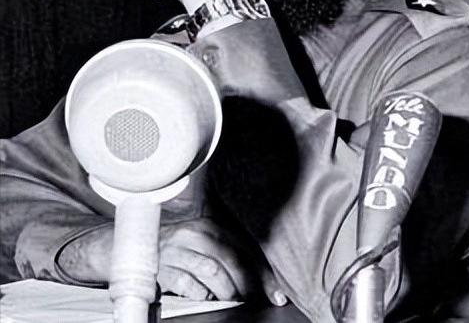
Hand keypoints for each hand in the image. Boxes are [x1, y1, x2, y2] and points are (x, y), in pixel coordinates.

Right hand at [57, 218, 288, 304]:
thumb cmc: (174, 252)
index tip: (277, 294)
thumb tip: (257, 284)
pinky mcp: (161, 266)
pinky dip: (201, 294)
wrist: (129, 249)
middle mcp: (196, 233)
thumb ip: (225, 259)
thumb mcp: (200, 248)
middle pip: (232, 259)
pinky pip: (188, 283)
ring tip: (232, 300)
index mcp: (211, 227)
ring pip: (212, 270)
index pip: (245, 249)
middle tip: (255, 301)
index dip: (264, 274)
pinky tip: (205, 298)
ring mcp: (178, 249)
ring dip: (226, 290)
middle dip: (248, 284)